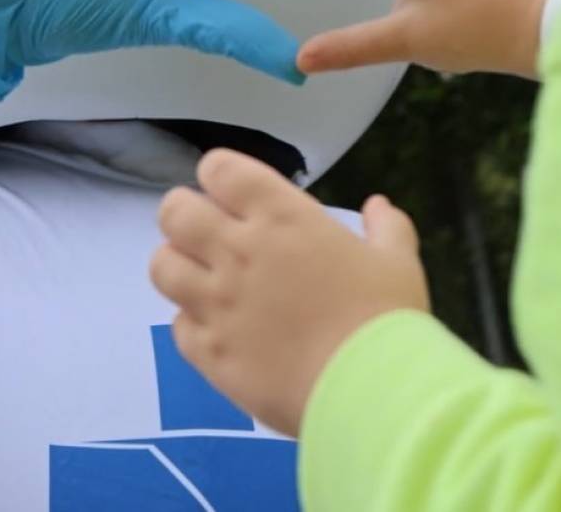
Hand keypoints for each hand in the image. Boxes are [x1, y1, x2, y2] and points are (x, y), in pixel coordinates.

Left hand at [150, 149, 429, 436]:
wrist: (369, 392)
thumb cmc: (385, 318)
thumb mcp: (398, 262)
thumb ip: (386, 227)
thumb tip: (378, 206)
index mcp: (281, 217)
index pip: (219, 169)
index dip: (220, 175)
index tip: (235, 192)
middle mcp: (238, 252)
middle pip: (175, 211)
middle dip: (186, 214)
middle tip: (210, 232)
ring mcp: (217, 304)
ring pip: (162, 265)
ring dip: (179, 265)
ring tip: (204, 278)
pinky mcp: (209, 353)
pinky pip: (178, 325)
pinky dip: (193, 323)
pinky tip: (219, 329)